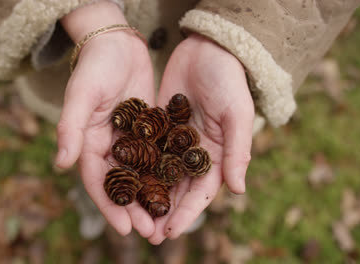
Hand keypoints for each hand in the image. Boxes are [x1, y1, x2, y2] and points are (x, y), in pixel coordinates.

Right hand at [55, 2, 155, 237]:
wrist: (117, 44)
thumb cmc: (95, 67)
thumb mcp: (81, 95)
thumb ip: (70, 128)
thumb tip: (60, 163)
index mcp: (89, 144)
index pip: (99, 182)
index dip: (111, 207)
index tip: (126, 229)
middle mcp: (108, 147)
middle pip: (122, 185)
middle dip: (135, 210)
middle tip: (152, 233)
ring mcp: (129, 140)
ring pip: (140, 175)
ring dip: (151, 197)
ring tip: (167, 219)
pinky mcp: (147, 130)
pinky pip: (155, 156)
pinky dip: (163, 173)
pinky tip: (178, 187)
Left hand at [149, 34, 254, 243]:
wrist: (208, 50)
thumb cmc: (229, 81)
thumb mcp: (237, 115)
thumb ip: (238, 151)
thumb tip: (238, 189)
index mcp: (216, 156)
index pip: (201, 193)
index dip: (186, 214)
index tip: (170, 232)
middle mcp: (194, 154)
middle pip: (177, 190)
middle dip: (163, 212)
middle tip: (146, 234)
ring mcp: (175, 142)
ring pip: (159, 175)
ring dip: (147, 196)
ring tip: (130, 215)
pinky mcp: (158, 127)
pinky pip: (146, 151)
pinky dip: (136, 166)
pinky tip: (121, 180)